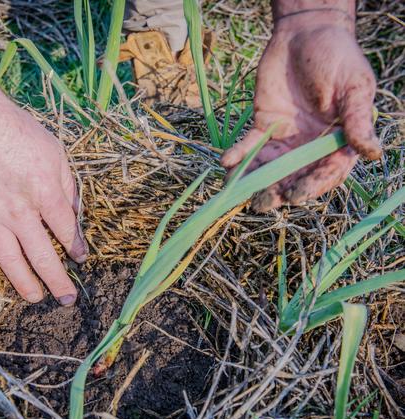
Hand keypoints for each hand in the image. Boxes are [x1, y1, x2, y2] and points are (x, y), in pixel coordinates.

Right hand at [0, 59, 87, 304]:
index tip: (79, 259)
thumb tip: (75, 215)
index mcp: (45, 193)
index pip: (66, 233)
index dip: (76, 249)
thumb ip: (67, 187)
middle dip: (57, 282)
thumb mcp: (56, 152)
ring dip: (25, 284)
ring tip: (35, 297)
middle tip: (66, 298)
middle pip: (42, 257)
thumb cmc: (18, 131)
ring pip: (9, 261)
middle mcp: (19, 210)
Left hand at [221, 9, 380, 210]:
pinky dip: (238, 155)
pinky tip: (226, 161)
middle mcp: (310, 146)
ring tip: (239, 191)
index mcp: (338, 142)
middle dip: (277, 193)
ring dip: (254, 181)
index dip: (311, 186)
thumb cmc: (337, 56)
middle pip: (294, 177)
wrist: (305, 34)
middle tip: (261, 203)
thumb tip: (373, 153)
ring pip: (270, 168)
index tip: (295, 195)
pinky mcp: (264, 126)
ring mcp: (286, 139)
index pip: (325, 172)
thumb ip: (357, 119)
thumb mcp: (353, 86)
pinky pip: (250, 146)